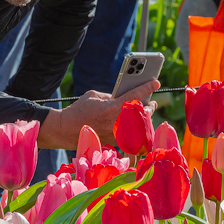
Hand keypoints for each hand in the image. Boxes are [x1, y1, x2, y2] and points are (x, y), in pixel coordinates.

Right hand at [39, 79, 159, 149]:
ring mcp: (116, 133)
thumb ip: (111, 96)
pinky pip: (130, 133)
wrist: (67, 130)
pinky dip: (135, 126)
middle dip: (149, 106)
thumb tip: (124, 97)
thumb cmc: (79, 110)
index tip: (156, 82)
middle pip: (140, 113)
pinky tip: (137, 122)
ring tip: (147, 110)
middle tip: (152, 101)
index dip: (146, 88)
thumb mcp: (94, 95)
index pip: (134, 96)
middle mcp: (116, 122)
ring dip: (143, 117)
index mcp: (111, 108)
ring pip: (137, 125)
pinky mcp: (115, 141)